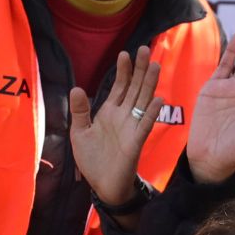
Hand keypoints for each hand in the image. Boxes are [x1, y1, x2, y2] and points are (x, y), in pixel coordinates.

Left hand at [68, 46, 162, 207]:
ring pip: (142, 101)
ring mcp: (132, 127)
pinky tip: (157, 99)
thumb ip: (80, 111)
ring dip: (149, 84)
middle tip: (145, 49)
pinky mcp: (136, 142)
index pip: (119, 87)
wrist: (103, 185)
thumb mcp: (79, 133)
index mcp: (109, 112)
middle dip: (139, 69)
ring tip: (155, 66)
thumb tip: (77, 88)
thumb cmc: (93, 160)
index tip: (124, 53)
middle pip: (134, 88)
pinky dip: (151, 112)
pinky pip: (145, 124)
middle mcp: (124, 116)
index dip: (123, 71)